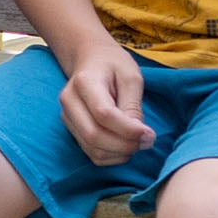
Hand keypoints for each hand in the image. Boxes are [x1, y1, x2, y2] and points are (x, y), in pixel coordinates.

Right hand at [56, 43, 154, 165]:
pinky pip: (91, 153)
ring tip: (137, 143)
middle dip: (124, 145)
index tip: (150, 134)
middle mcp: (69, 101)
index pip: (103, 114)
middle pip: (93, 135)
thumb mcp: (131, 77)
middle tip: (147, 142)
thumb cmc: (114, 65)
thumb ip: (133, 106)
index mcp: (84, 82)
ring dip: (119, 153)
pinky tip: (125, 145)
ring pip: (91, 148)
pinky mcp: (71, 129)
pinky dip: (111, 156)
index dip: (128, 129)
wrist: (91, 60)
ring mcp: (67, 117)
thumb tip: (138, 136)